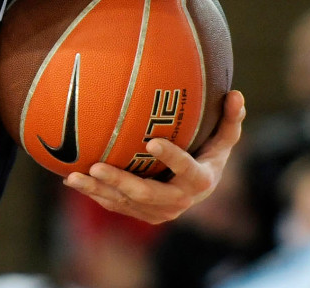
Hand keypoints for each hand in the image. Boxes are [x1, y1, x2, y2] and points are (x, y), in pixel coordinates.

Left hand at [64, 89, 245, 223]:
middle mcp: (179, 201)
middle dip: (120, 181)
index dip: (170, 157)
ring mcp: (159, 212)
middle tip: (98, 166)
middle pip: (147, 193)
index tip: (152, 141)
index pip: (186, 169)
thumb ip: (231, 118)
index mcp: (200, 180)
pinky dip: (94, 195)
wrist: (198, 189)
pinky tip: (72, 180)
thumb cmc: (210, 153)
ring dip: (99, 191)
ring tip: (75, 176)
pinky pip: (116, 206)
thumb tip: (237, 93)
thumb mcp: (224, 138)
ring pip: (125, 204)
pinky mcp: (143, 215)